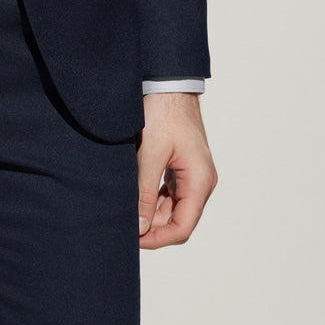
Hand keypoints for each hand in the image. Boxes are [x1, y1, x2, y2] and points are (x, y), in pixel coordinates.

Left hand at [136, 91, 216, 248]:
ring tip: (125, 211)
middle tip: (124, 226)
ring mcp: (192, 175)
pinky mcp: (182, 167)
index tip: (134, 240)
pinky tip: (133, 196)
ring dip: (150, 213)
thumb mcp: (150, 154)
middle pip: (178, 220)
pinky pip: (169, 193)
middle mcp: (201, 182)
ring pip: (172, 208)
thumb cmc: (163, 113)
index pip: (183, 227)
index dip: (158, 239)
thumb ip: (144, 193)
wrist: (168, 84)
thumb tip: (139, 228)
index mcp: (199, 181)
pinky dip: (152, 199)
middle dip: (151, 227)